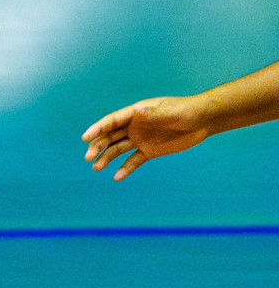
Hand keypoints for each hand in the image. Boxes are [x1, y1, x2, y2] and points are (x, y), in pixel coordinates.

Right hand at [82, 95, 208, 180]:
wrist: (202, 121)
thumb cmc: (186, 111)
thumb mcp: (170, 112)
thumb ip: (154, 113)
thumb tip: (138, 110)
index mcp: (135, 114)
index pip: (111, 122)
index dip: (97, 129)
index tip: (85, 138)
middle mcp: (134, 126)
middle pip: (110, 136)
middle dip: (98, 146)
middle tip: (88, 158)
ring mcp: (141, 139)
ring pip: (118, 149)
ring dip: (106, 157)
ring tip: (96, 168)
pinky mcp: (150, 151)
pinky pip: (134, 160)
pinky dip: (125, 168)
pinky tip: (117, 177)